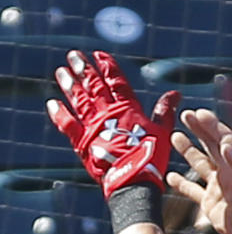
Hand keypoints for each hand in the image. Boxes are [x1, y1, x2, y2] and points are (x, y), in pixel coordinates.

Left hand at [46, 50, 179, 197]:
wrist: (133, 179)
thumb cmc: (151, 157)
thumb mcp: (163, 132)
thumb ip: (165, 111)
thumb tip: (176, 94)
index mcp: (129, 109)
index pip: (116, 82)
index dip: (108, 67)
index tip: (99, 54)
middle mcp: (108, 113)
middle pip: (94, 86)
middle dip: (84, 69)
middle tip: (74, 55)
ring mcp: (93, 126)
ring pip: (79, 99)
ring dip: (70, 84)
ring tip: (62, 70)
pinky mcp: (82, 141)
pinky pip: (67, 123)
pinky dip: (59, 112)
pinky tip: (53, 102)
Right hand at [166, 109, 231, 233]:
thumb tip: (226, 145)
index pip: (225, 140)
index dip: (213, 126)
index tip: (200, 113)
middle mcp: (229, 174)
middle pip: (211, 146)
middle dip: (199, 130)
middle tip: (185, 114)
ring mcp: (219, 189)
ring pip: (199, 164)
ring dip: (188, 151)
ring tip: (175, 136)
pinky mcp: (210, 205)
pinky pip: (192, 191)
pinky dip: (181, 184)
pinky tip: (170, 177)